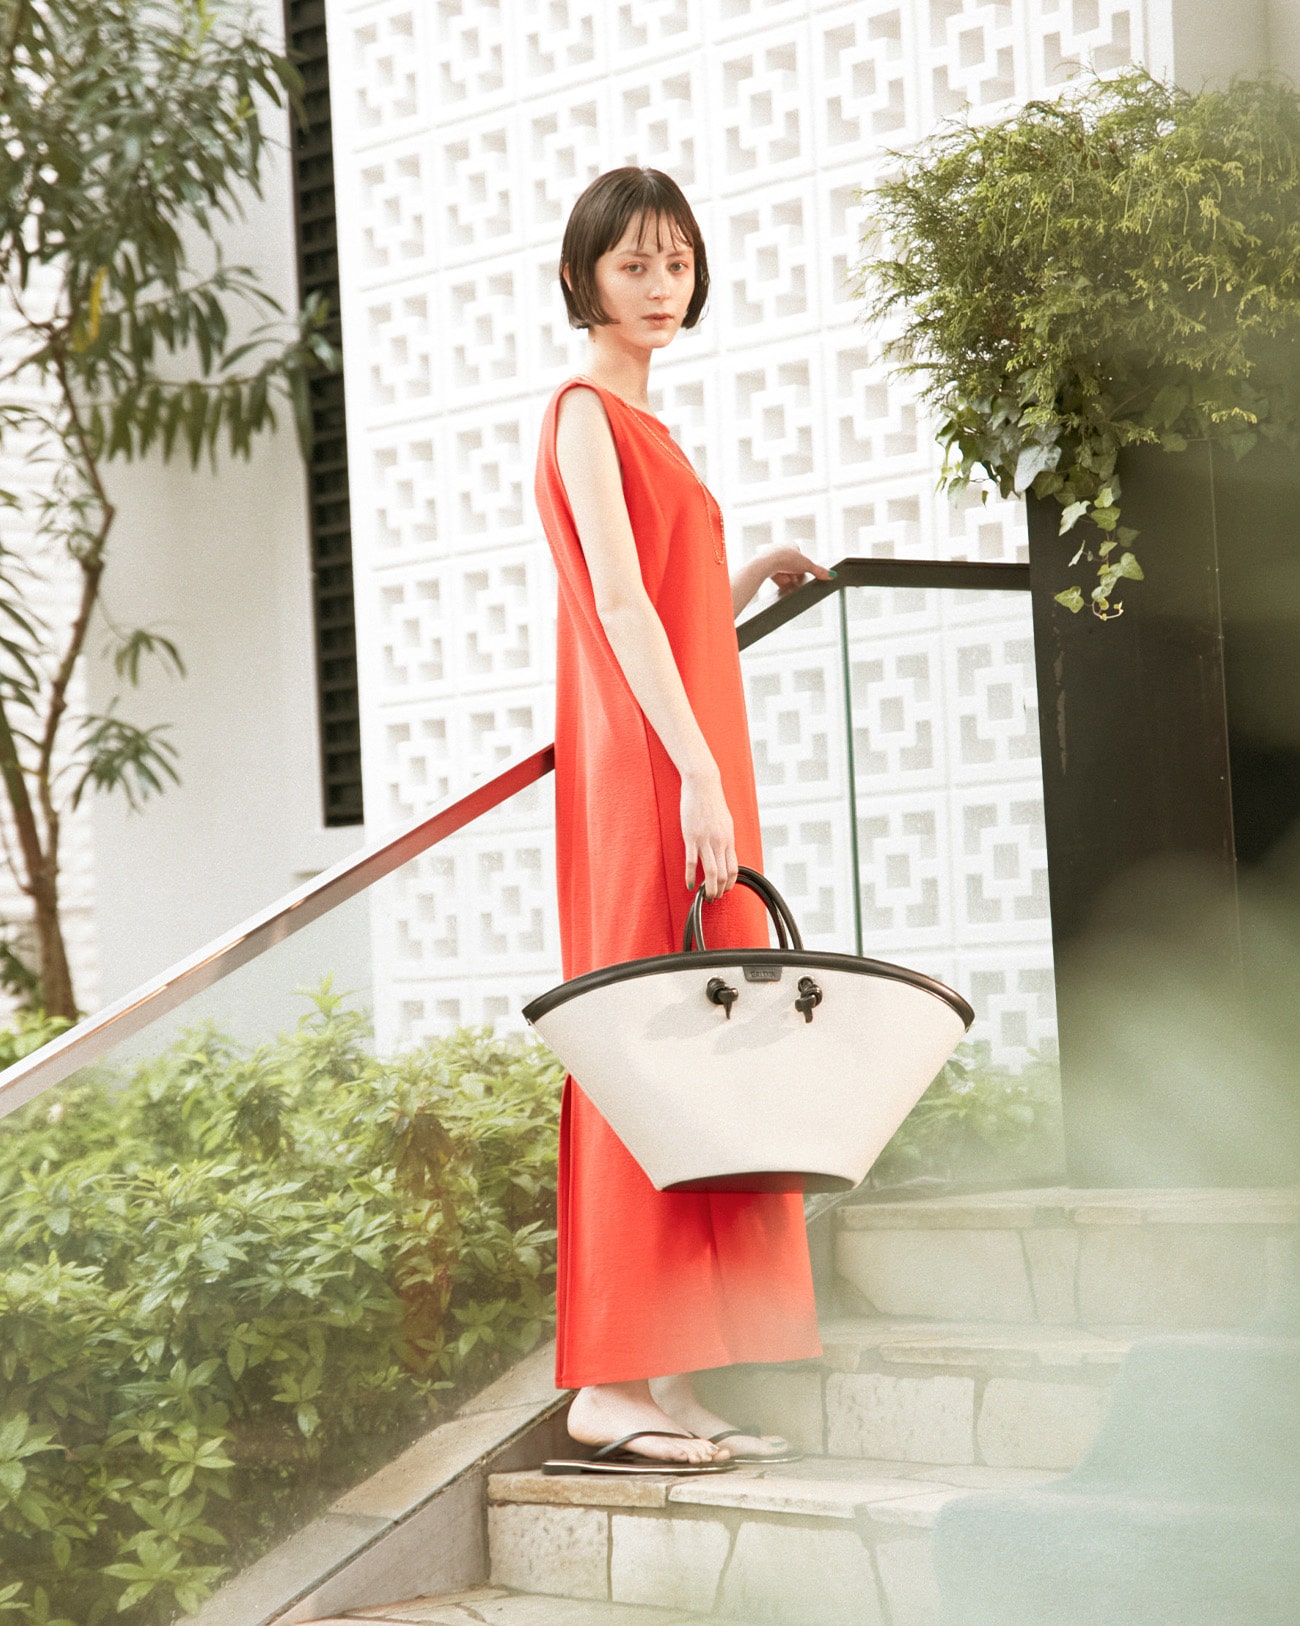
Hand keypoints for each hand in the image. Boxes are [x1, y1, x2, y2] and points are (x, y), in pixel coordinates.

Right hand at [681, 767, 736, 899]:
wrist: (703, 785)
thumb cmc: (713, 802)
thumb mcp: (726, 822)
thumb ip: (726, 838)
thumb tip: (726, 851)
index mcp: (729, 839)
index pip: (733, 869)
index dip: (730, 884)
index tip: (725, 890)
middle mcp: (719, 842)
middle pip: (722, 874)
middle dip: (719, 890)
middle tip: (714, 898)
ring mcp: (705, 840)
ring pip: (709, 872)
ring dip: (708, 888)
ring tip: (705, 896)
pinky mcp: (691, 837)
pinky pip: (691, 862)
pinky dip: (690, 876)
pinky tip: (689, 884)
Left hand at [763, 547, 833, 597]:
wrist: (766, 563)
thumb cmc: (785, 558)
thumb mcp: (807, 565)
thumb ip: (819, 571)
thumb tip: (831, 575)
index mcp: (791, 545)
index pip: (801, 558)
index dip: (804, 568)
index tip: (804, 574)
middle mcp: (781, 549)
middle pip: (793, 566)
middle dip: (796, 575)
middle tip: (798, 581)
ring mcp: (772, 558)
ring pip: (784, 572)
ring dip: (788, 579)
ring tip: (790, 584)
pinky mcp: (765, 566)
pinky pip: (775, 576)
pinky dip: (780, 582)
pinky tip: (782, 586)